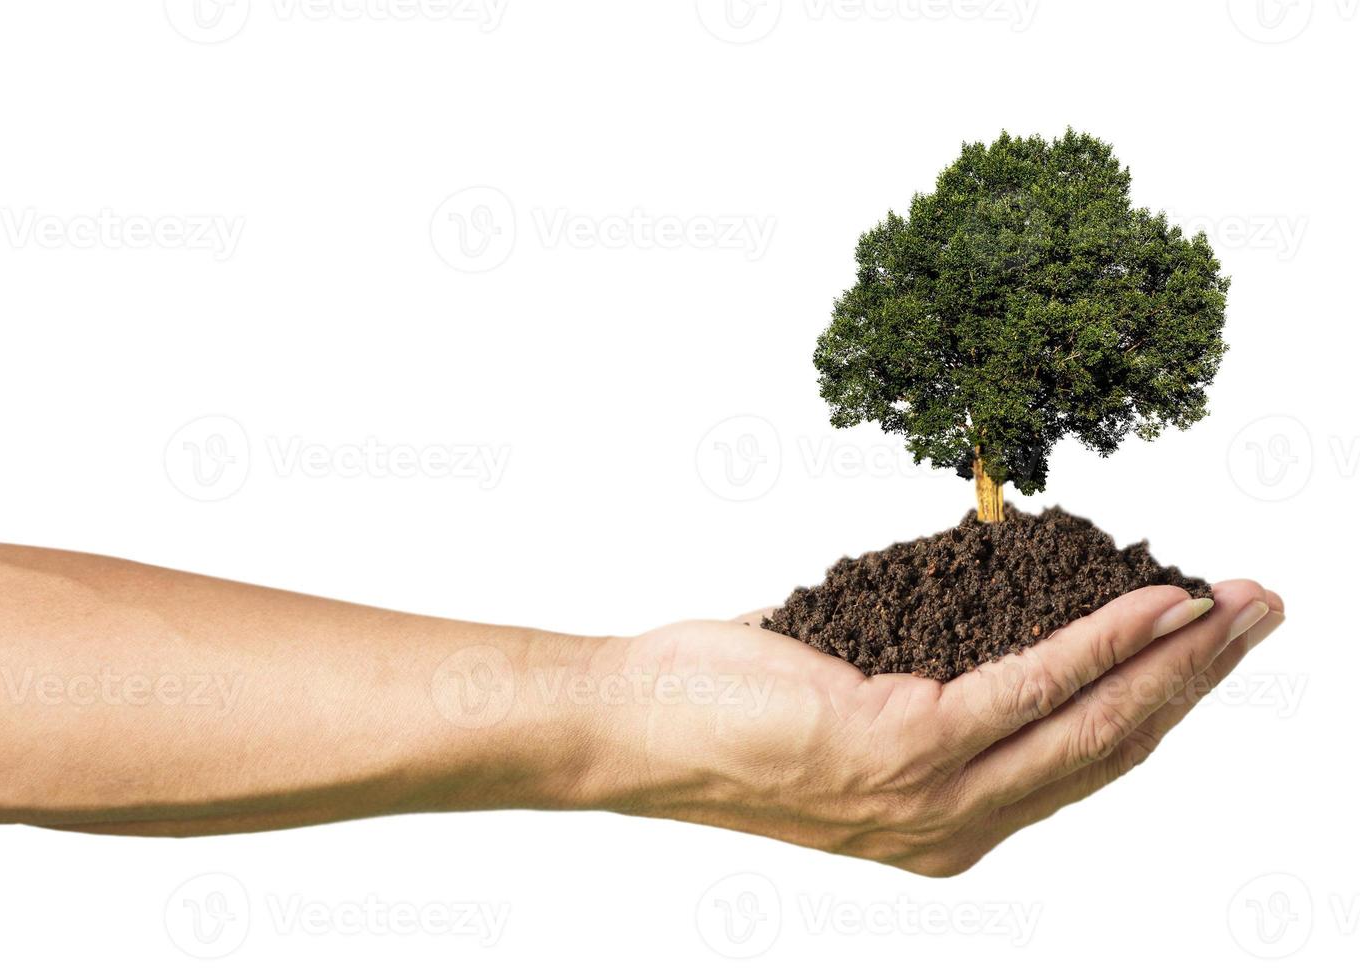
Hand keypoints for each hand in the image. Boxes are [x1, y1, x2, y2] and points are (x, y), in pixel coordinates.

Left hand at [586, 581, 1283, 875]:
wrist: (631, 730)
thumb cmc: (723, 709)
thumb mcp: (847, 702)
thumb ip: (925, 683)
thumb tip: (979, 603)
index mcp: (942, 823)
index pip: (1076, 766)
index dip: (1155, 706)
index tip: (1205, 649)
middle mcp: (953, 827)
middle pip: (1108, 750)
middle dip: (1197, 681)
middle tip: (1259, 613)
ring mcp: (934, 796)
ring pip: (1091, 722)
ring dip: (1177, 657)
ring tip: (1235, 602)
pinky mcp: (908, 747)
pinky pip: (1032, 685)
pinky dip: (1102, 640)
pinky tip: (1153, 604)